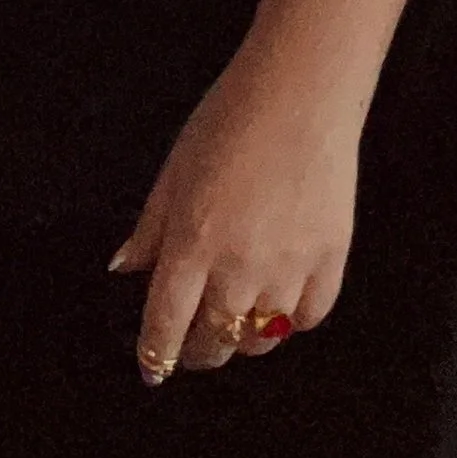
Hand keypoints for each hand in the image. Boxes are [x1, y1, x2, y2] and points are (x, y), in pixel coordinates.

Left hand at [105, 38, 357, 382]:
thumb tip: (125, 268)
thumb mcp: (174, 170)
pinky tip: (283, 301)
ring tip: (238, 320)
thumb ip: (151, 227)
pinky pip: (309, 317)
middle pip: (214, 343)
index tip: (151, 368)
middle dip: (197, 352)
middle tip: (192, 344)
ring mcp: (289, 268)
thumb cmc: (229, 120)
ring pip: (263, 339)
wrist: (302, 90)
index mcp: (192, 245)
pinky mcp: (331, 258)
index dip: (155, 355)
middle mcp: (239, 268)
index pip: (166, 326)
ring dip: (244, 337)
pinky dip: (293, 319)